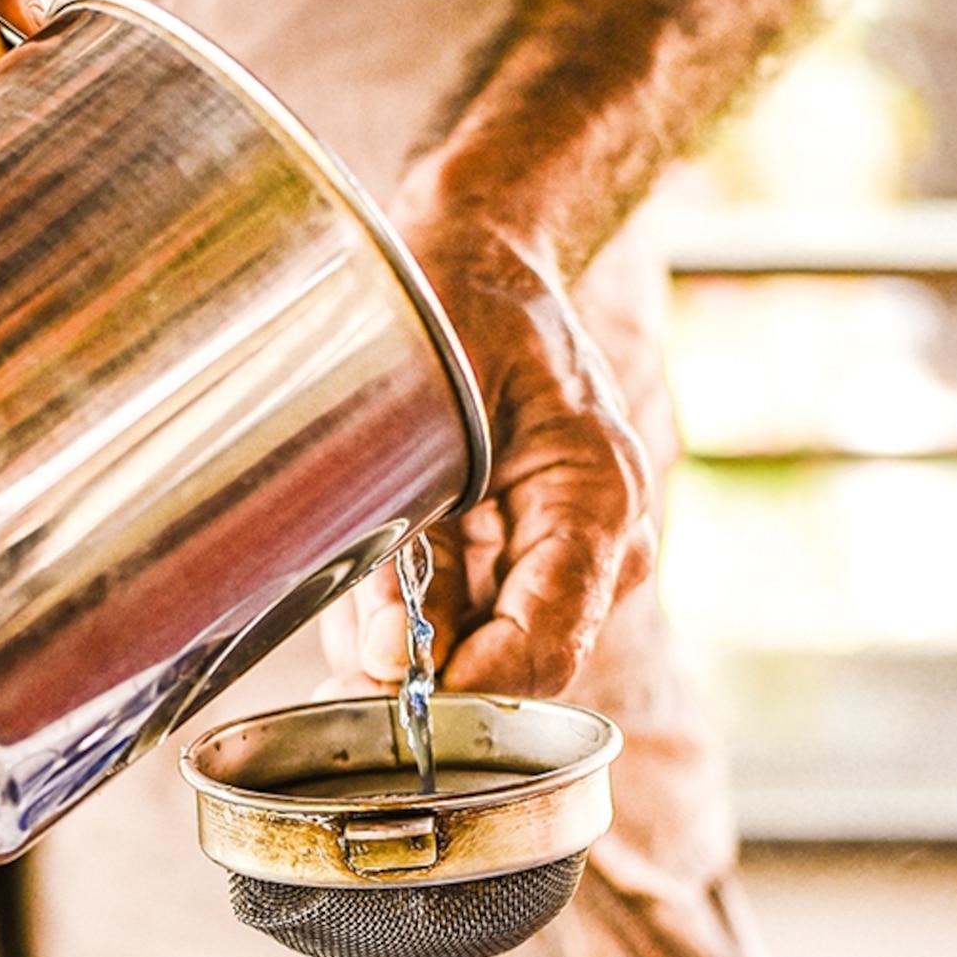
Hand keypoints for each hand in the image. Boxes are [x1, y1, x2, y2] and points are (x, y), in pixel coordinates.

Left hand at [334, 205, 654, 701]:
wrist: (483, 260)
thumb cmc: (455, 309)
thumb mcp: (419, 419)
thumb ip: (407, 548)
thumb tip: (388, 663)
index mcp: (599, 497)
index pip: (545, 647)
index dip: (462, 690)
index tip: (386, 695)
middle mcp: (610, 544)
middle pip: (516, 665)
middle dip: (423, 664)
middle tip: (345, 623)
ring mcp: (582, 559)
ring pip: (488, 652)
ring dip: (409, 635)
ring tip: (359, 568)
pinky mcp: (543, 562)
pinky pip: (478, 621)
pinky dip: (418, 610)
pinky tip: (384, 561)